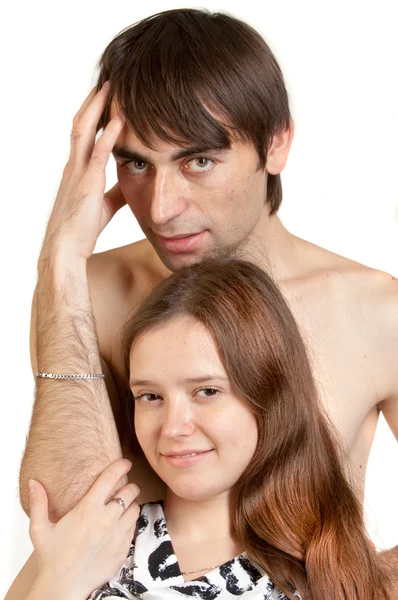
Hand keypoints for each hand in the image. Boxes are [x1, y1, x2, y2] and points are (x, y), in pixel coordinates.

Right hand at [28, 459, 139, 598]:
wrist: (63, 587)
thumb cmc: (51, 557)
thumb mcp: (40, 529)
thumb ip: (39, 503)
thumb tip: (34, 482)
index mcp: (88, 509)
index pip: (110, 478)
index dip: (120, 466)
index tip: (125, 463)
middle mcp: (106, 519)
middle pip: (130, 491)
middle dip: (130, 486)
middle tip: (126, 487)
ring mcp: (117, 535)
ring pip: (135, 509)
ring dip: (132, 505)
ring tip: (124, 506)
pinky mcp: (122, 549)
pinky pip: (134, 529)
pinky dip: (130, 523)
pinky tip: (121, 525)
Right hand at [40, 82, 125, 264]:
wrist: (65, 249)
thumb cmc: (82, 230)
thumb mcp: (104, 206)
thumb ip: (116, 190)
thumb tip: (132, 181)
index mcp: (76, 171)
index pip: (83, 135)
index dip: (93, 115)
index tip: (105, 99)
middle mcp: (74, 166)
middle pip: (81, 124)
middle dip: (93, 102)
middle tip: (107, 82)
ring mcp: (78, 172)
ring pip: (84, 130)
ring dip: (97, 107)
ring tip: (110, 87)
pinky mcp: (88, 183)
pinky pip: (99, 151)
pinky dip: (110, 133)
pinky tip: (121, 118)